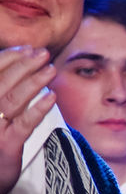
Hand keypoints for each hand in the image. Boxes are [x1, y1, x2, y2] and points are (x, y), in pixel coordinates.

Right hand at [0, 47, 55, 193]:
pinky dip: (38, 108)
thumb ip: (1, 96)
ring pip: (14, 98)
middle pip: (3, 81)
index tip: (27, 49)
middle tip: (43, 53)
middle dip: (24, 64)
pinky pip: (25, 123)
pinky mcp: (6, 145)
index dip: (9, 58)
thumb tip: (17, 74)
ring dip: (34, 81)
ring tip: (51, 69)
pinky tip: (51, 97)